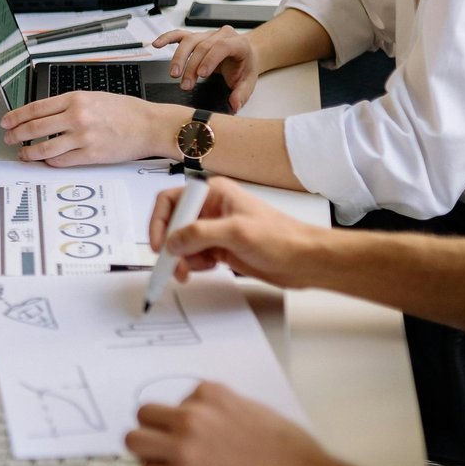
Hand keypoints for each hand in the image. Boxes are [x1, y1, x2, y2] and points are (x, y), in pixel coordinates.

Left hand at [0, 91, 184, 164]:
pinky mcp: (91, 155)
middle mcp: (77, 116)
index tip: (6, 122)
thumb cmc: (126, 111)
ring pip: (44, 148)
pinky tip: (45, 161)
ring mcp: (83, 137)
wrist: (150, 125)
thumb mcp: (94, 98)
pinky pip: (61, 161)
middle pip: (34, 128)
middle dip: (16, 135)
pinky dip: (49, 162)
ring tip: (23, 154)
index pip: (35, 108)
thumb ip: (68, 105)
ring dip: (29, 152)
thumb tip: (43, 115)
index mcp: (75, 99)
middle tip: (8, 138)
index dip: (16, 116)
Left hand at [126, 381, 336, 465]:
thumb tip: (214, 420)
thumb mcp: (258, 411)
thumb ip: (227, 410)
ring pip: (135, 441)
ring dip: (148, 454)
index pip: (176, 401)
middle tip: (167, 449)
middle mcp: (193, 415)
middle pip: (144, 415)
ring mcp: (184, 446)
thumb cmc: (294, 456)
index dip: (182, 421)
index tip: (192, 435)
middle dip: (154, 431)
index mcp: (212, 395)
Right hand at [147, 176, 326, 288]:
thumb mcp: (237, 232)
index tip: (159, 245)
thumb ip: (199, 234)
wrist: (305, 260)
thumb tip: (171, 242)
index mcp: (214, 193)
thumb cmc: (282, 238)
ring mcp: (215, 230)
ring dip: (181, 259)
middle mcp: (211, 209)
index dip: (159, 222)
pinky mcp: (220, 248)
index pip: (171, 201)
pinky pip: (194, 256)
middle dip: (170, 246)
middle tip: (172, 265)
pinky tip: (207, 268)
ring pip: (181, 243)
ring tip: (189, 272)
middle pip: (173, 224)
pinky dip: (193, 265)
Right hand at [152, 26, 259, 110]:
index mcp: (238, 44)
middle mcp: (221, 35)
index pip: (222, 46)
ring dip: (179, 57)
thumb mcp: (248, 82)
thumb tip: (233, 104)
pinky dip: (168, 39)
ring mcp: (207, 35)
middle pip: (202, 46)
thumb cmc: (244, 67)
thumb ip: (241, 94)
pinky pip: (180, 35)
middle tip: (185, 85)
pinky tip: (158, 44)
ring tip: (174, 74)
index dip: (210, 59)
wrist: (245, 55)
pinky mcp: (196, 37)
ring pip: (189, 41)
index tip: (201, 74)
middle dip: (191, 66)